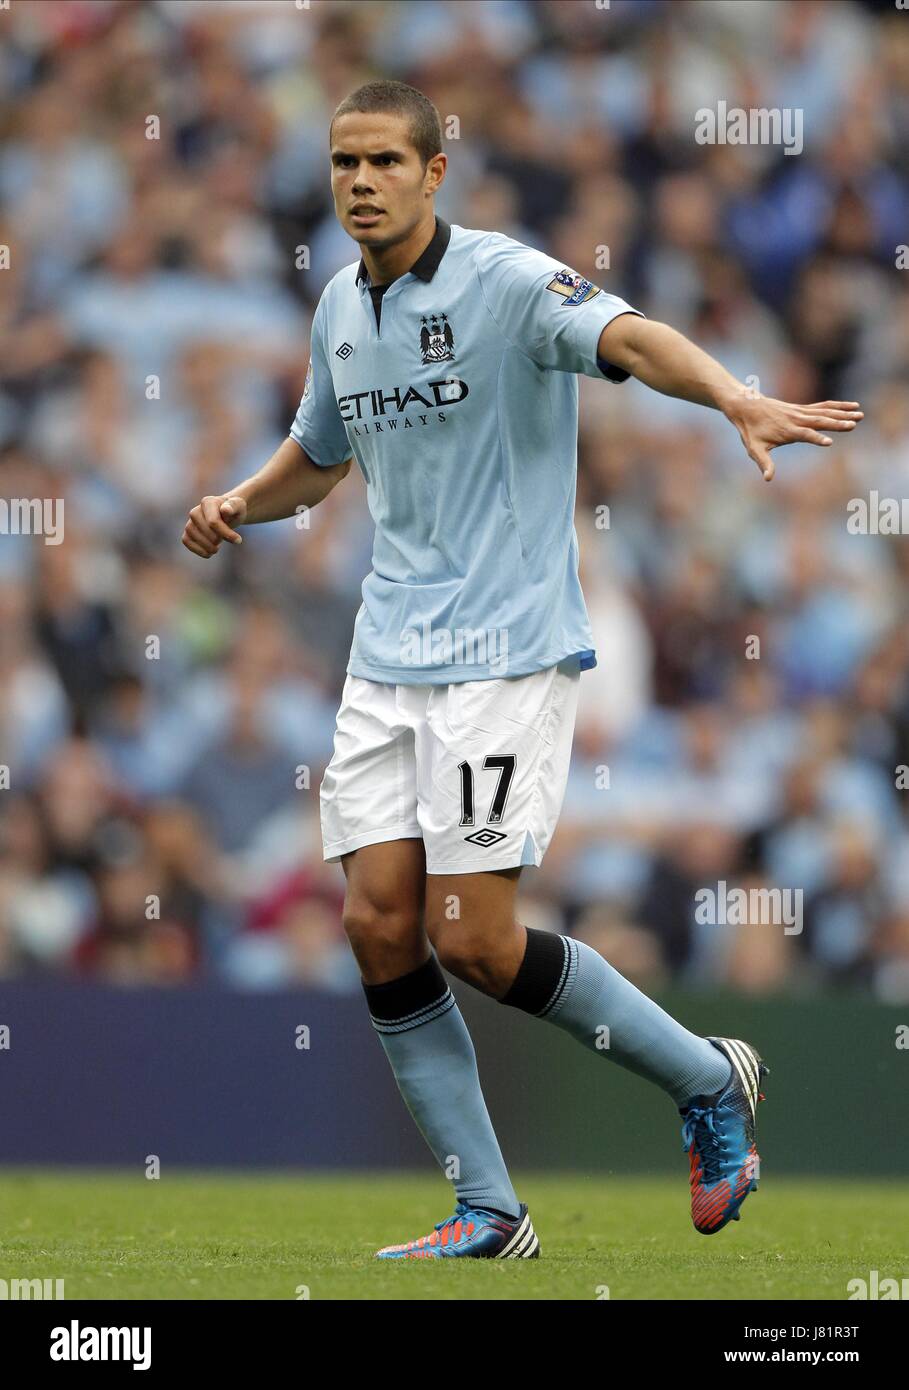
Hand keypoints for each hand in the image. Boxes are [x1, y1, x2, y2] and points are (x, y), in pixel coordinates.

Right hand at [181, 493, 247, 557]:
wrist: (226, 516)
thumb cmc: (233, 511)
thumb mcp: (238, 506)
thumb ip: (233, 506)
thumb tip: (226, 510)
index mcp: (208, 502)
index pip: (213, 522)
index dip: (226, 533)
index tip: (238, 540)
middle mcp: (195, 512)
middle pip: (207, 533)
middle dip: (220, 539)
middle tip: (228, 539)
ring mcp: (189, 523)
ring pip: (197, 539)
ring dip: (211, 548)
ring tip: (219, 545)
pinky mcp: (186, 534)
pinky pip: (188, 543)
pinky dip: (200, 551)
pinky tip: (210, 552)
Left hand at [721, 392, 862, 481]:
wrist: (746, 406)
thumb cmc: (750, 431)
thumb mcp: (754, 449)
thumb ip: (763, 463)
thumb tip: (768, 478)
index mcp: (786, 430)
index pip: (804, 434)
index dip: (816, 438)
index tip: (829, 442)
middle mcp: (796, 419)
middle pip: (820, 421)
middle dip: (837, 423)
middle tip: (854, 424)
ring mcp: (800, 412)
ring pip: (825, 411)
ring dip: (843, 413)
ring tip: (860, 414)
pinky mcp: (802, 408)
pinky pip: (823, 406)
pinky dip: (838, 406)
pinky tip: (852, 406)